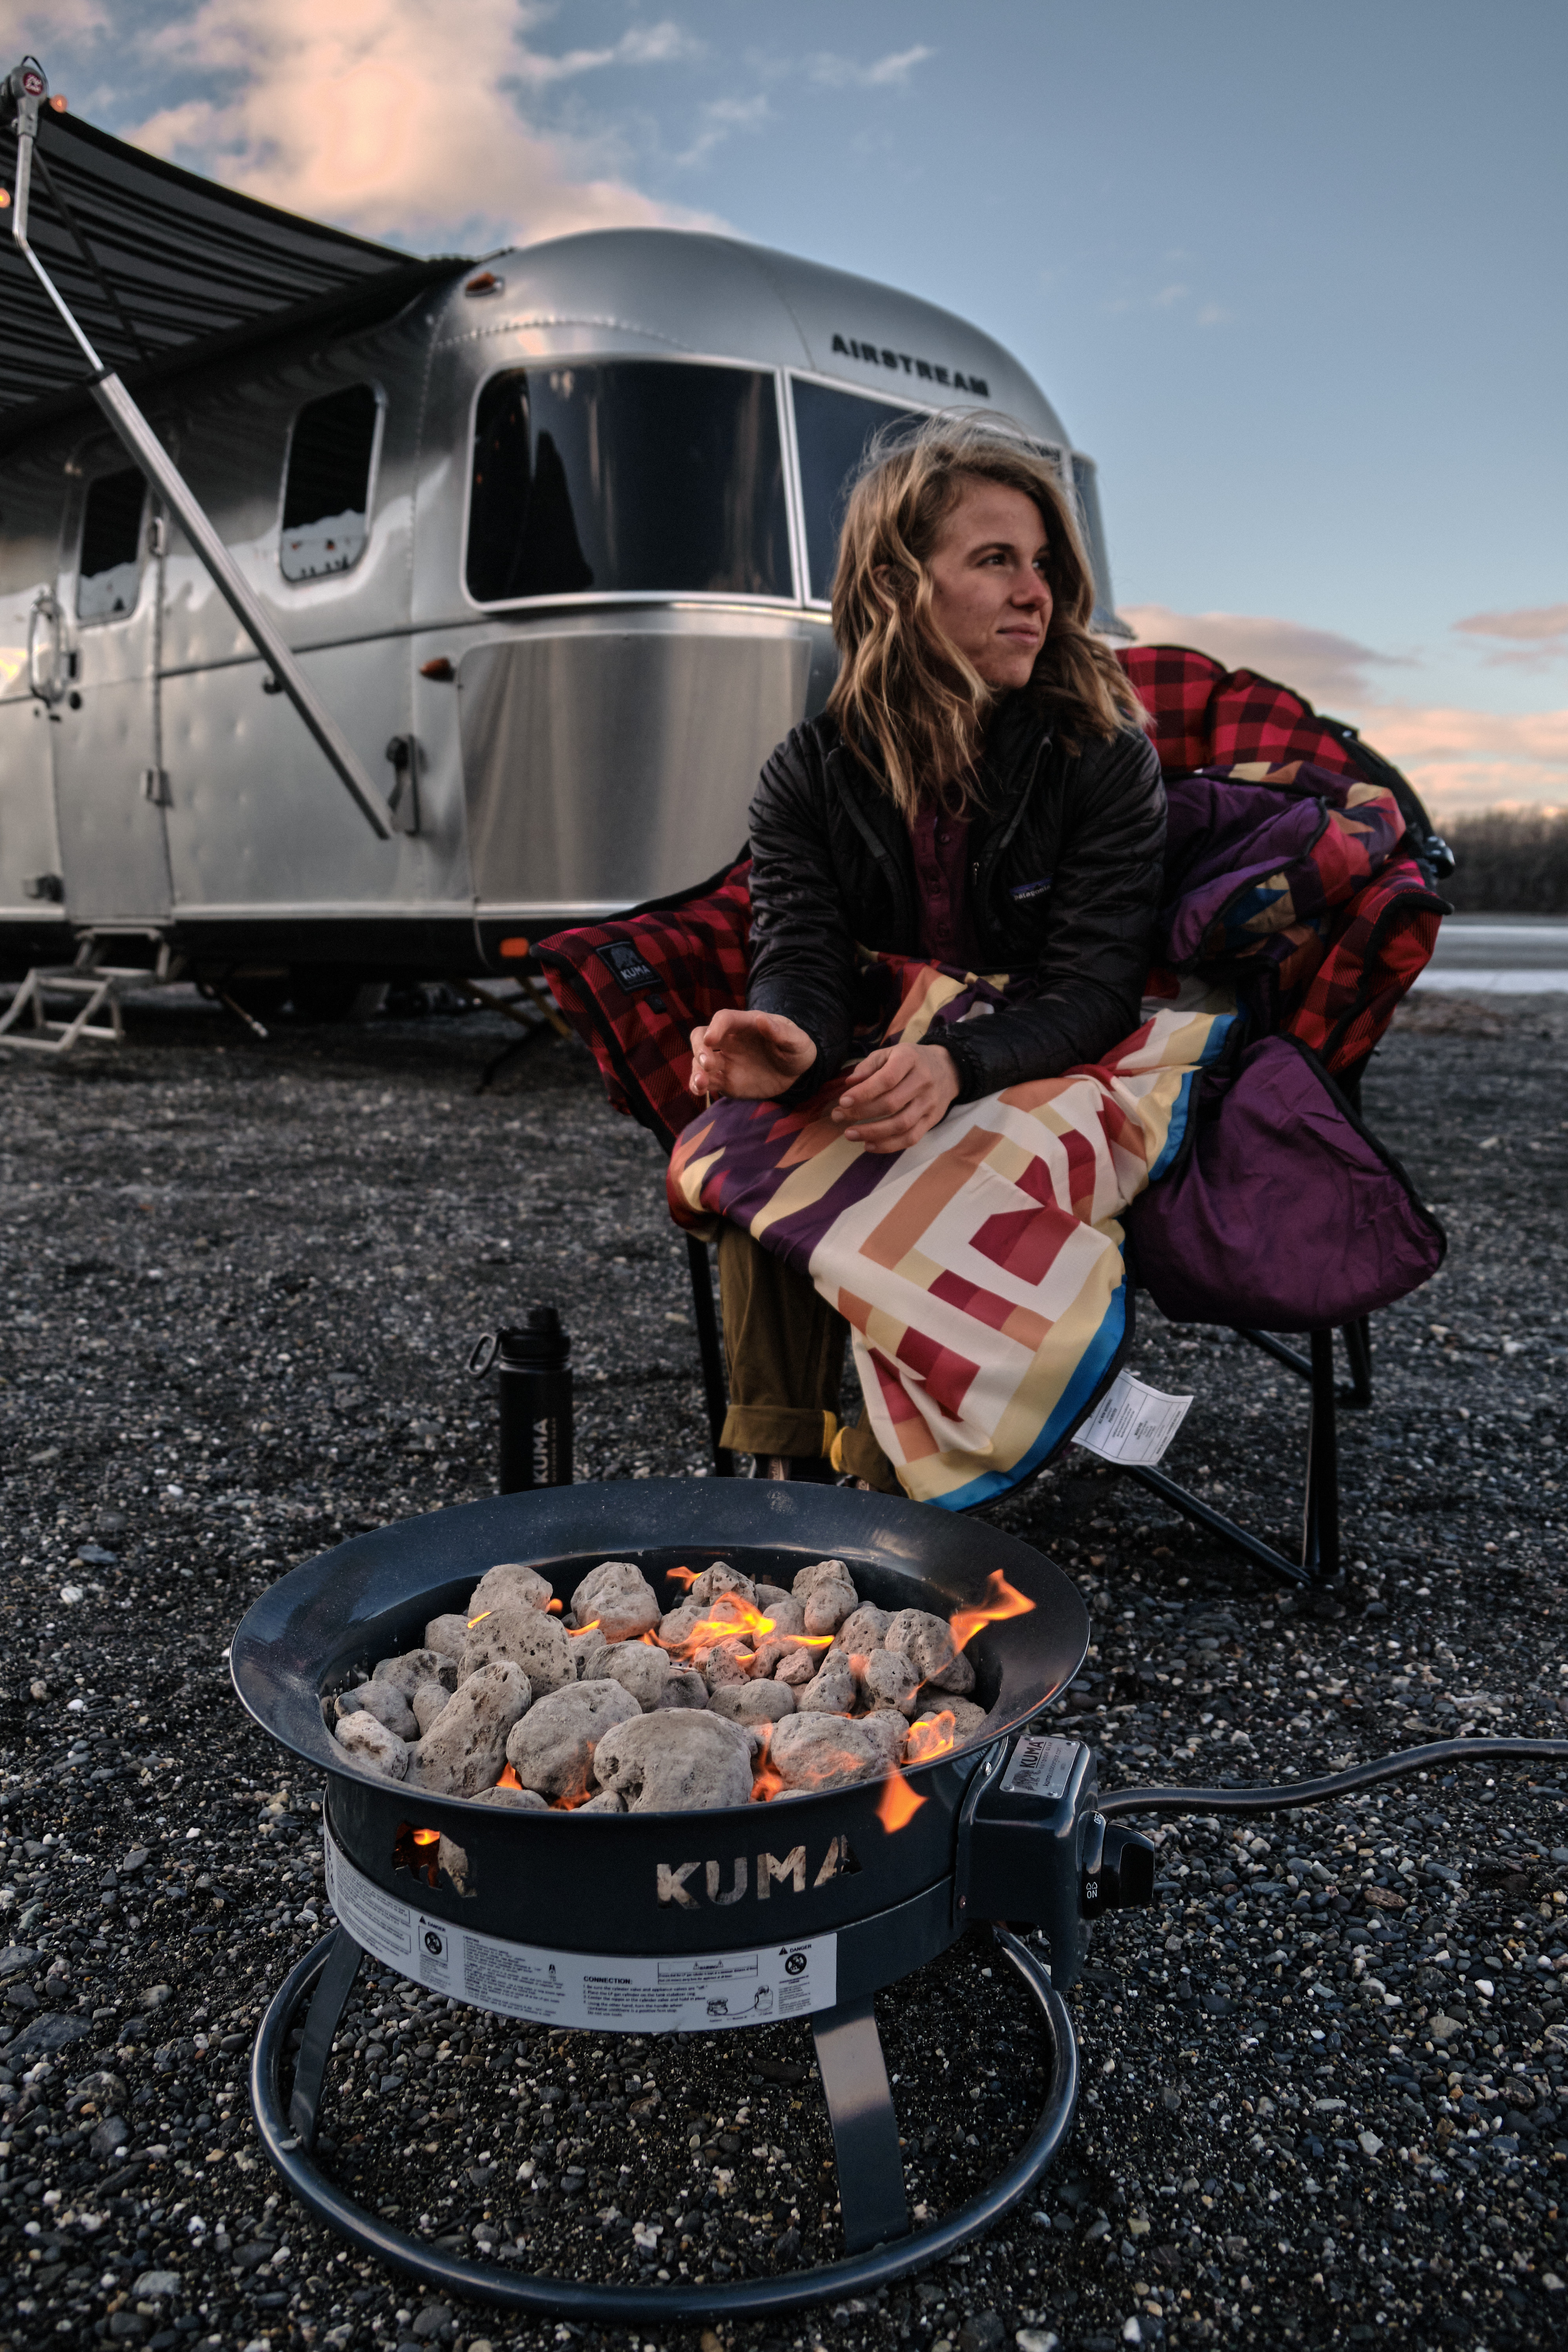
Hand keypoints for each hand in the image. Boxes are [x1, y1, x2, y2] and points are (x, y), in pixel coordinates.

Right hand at [689, 1008, 815, 1099]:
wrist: (794, 1071)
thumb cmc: (796, 1048)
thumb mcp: (797, 1040)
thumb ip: (781, 1032)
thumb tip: (762, 1020)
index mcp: (745, 1024)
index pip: (724, 1019)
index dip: (716, 1027)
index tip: (711, 1039)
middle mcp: (729, 1040)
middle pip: (702, 1036)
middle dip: (700, 1048)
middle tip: (708, 1063)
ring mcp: (725, 1060)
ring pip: (700, 1060)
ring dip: (696, 1070)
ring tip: (702, 1083)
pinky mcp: (724, 1080)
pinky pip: (705, 1081)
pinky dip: (697, 1085)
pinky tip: (700, 1090)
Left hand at [830, 1041, 960, 1153]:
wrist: (948, 1069)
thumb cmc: (911, 1061)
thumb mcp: (890, 1053)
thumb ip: (869, 1065)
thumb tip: (850, 1083)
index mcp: (910, 1060)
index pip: (886, 1079)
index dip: (863, 1093)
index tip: (843, 1101)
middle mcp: (923, 1082)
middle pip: (891, 1104)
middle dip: (860, 1113)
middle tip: (837, 1117)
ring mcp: (929, 1103)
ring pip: (901, 1125)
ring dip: (872, 1133)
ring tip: (849, 1134)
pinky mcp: (932, 1120)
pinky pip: (911, 1138)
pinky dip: (889, 1146)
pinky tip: (869, 1145)